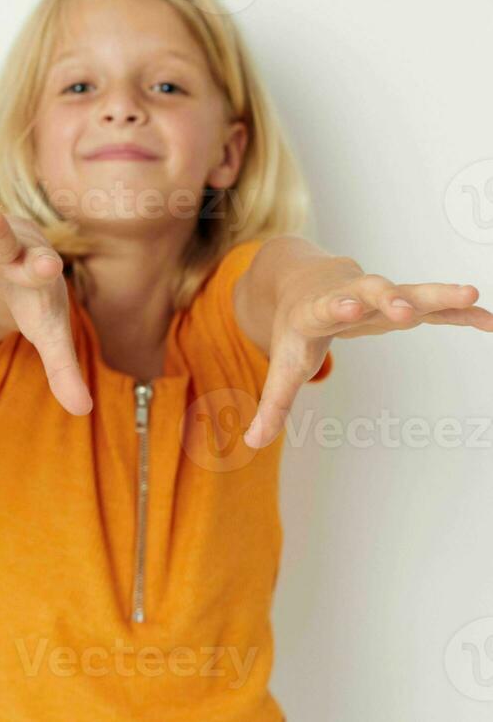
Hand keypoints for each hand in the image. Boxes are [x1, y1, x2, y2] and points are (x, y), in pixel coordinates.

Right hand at [0, 205, 91, 414]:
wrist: (12, 266)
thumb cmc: (32, 300)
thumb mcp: (48, 333)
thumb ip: (63, 369)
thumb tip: (83, 411)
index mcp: (34, 272)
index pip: (39, 270)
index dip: (42, 267)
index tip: (49, 264)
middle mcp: (7, 254)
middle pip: (2, 242)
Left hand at [245, 262, 492, 447]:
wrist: (298, 279)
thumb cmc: (294, 327)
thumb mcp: (283, 364)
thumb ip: (273, 404)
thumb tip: (252, 441)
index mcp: (315, 311)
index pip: (324, 309)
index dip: (335, 309)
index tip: (348, 308)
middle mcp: (349, 295)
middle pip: (370, 292)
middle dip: (387, 298)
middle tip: (405, 308)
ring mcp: (378, 294)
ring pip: (409, 290)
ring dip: (437, 294)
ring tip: (470, 294)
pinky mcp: (402, 299)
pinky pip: (435, 306)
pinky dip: (460, 311)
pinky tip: (489, 319)